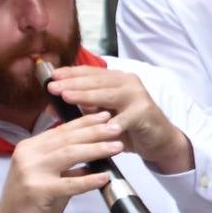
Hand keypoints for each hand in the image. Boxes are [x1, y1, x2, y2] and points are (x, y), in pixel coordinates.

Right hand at [0, 111, 124, 212]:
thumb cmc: (31, 200)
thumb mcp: (47, 175)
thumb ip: (66, 163)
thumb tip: (94, 150)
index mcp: (30, 147)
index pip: (62, 130)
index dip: (85, 122)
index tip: (105, 116)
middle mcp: (28, 155)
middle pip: (67, 139)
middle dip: (95, 132)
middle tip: (116, 127)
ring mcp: (32, 172)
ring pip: (69, 155)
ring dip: (96, 149)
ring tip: (117, 147)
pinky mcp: (38, 191)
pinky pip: (69, 184)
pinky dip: (89, 180)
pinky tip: (105, 176)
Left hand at [48, 66, 192, 173]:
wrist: (158, 140)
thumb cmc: (129, 127)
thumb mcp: (103, 115)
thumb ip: (84, 108)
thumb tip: (53, 105)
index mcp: (116, 79)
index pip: (90, 72)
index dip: (71, 73)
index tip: (52, 76)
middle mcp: (127, 82)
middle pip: (97, 81)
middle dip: (72, 83)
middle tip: (53, 87)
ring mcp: (137, 95)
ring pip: (108, 94)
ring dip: (86, 96)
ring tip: (67, 97)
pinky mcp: (145, 112)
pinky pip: (125, 118)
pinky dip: (112, 122)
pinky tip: (98, 125)